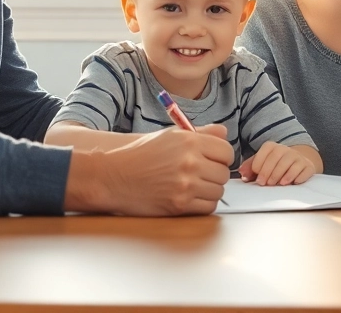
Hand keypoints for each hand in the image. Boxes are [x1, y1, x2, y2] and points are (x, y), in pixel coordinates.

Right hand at [65, 124, 232, 215]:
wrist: (114, 175)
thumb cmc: (139, 154)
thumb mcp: (170, 135)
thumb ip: (201, 133)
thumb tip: (224, 133)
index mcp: (189, 141)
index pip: (227, 151)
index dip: (222, 156)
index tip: (214, 160)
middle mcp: (190, 162)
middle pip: (224, 173)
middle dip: (215, 174)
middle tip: (202, 174)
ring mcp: (185, 185)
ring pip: (218, 191)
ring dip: (209, 190)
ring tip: (193, 186)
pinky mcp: (179, 205)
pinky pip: (208, 207)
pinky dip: (202, 204)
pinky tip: (189, 197)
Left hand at [239, 142, 318, 185]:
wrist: (297, 163)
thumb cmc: (275, 165)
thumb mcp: (262, 164)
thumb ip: (250, 168)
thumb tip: (243, 175)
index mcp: (272, 147)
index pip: (266, 151)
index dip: (260, 165)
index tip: (257, 179)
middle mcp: (285, 149)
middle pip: (277, 156)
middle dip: (270, 171)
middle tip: (265, 184)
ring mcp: (298, 157)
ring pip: (291, 162)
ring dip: (283, 174)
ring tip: (278, 184)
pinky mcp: (308, 166)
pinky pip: (304, 169)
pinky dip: (298, 176)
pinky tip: (293, 183)